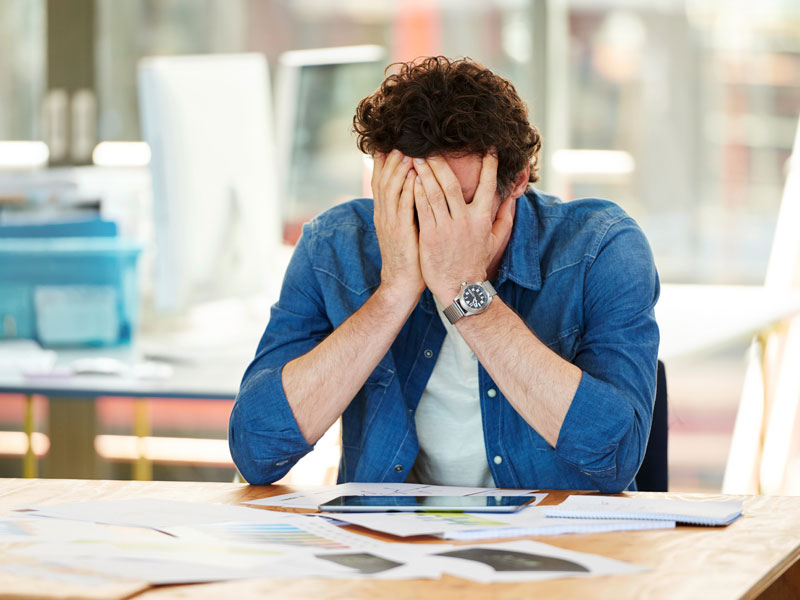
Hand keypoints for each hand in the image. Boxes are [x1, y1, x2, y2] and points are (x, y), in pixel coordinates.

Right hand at [371, 150, 424, 303]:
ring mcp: (390, 223)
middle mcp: (383, 215)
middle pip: (383, 180)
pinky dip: (408, 190)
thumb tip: (414, 187)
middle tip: (400, 141)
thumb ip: (406, 208)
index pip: (380, 181)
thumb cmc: (408, 255)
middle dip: (391, 160)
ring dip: (399, 170)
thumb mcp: (403, 228)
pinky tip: (414, 176)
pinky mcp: (401, 232)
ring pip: (391, 190)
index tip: (391, 144)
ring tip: (407, 152)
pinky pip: (403, 206)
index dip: (384, 162)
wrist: (401, 283)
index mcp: (383, 213)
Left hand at [413, 153, 513, 303]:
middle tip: (430, 147)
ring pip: (434, 193)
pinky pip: (422, 209)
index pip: (487, 186)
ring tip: (416, 158)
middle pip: (452, 184)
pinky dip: (416, 192)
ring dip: (425, 173)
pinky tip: (411, 179)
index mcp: (482, 218)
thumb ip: (504, 219)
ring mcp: (446, 228)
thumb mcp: (495, 241)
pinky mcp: (429, 236)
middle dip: (441, 163)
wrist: (460, 288)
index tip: (489, 148)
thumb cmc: (476, 263)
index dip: (489, 165)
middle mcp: (464, 220)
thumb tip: (512, 200)